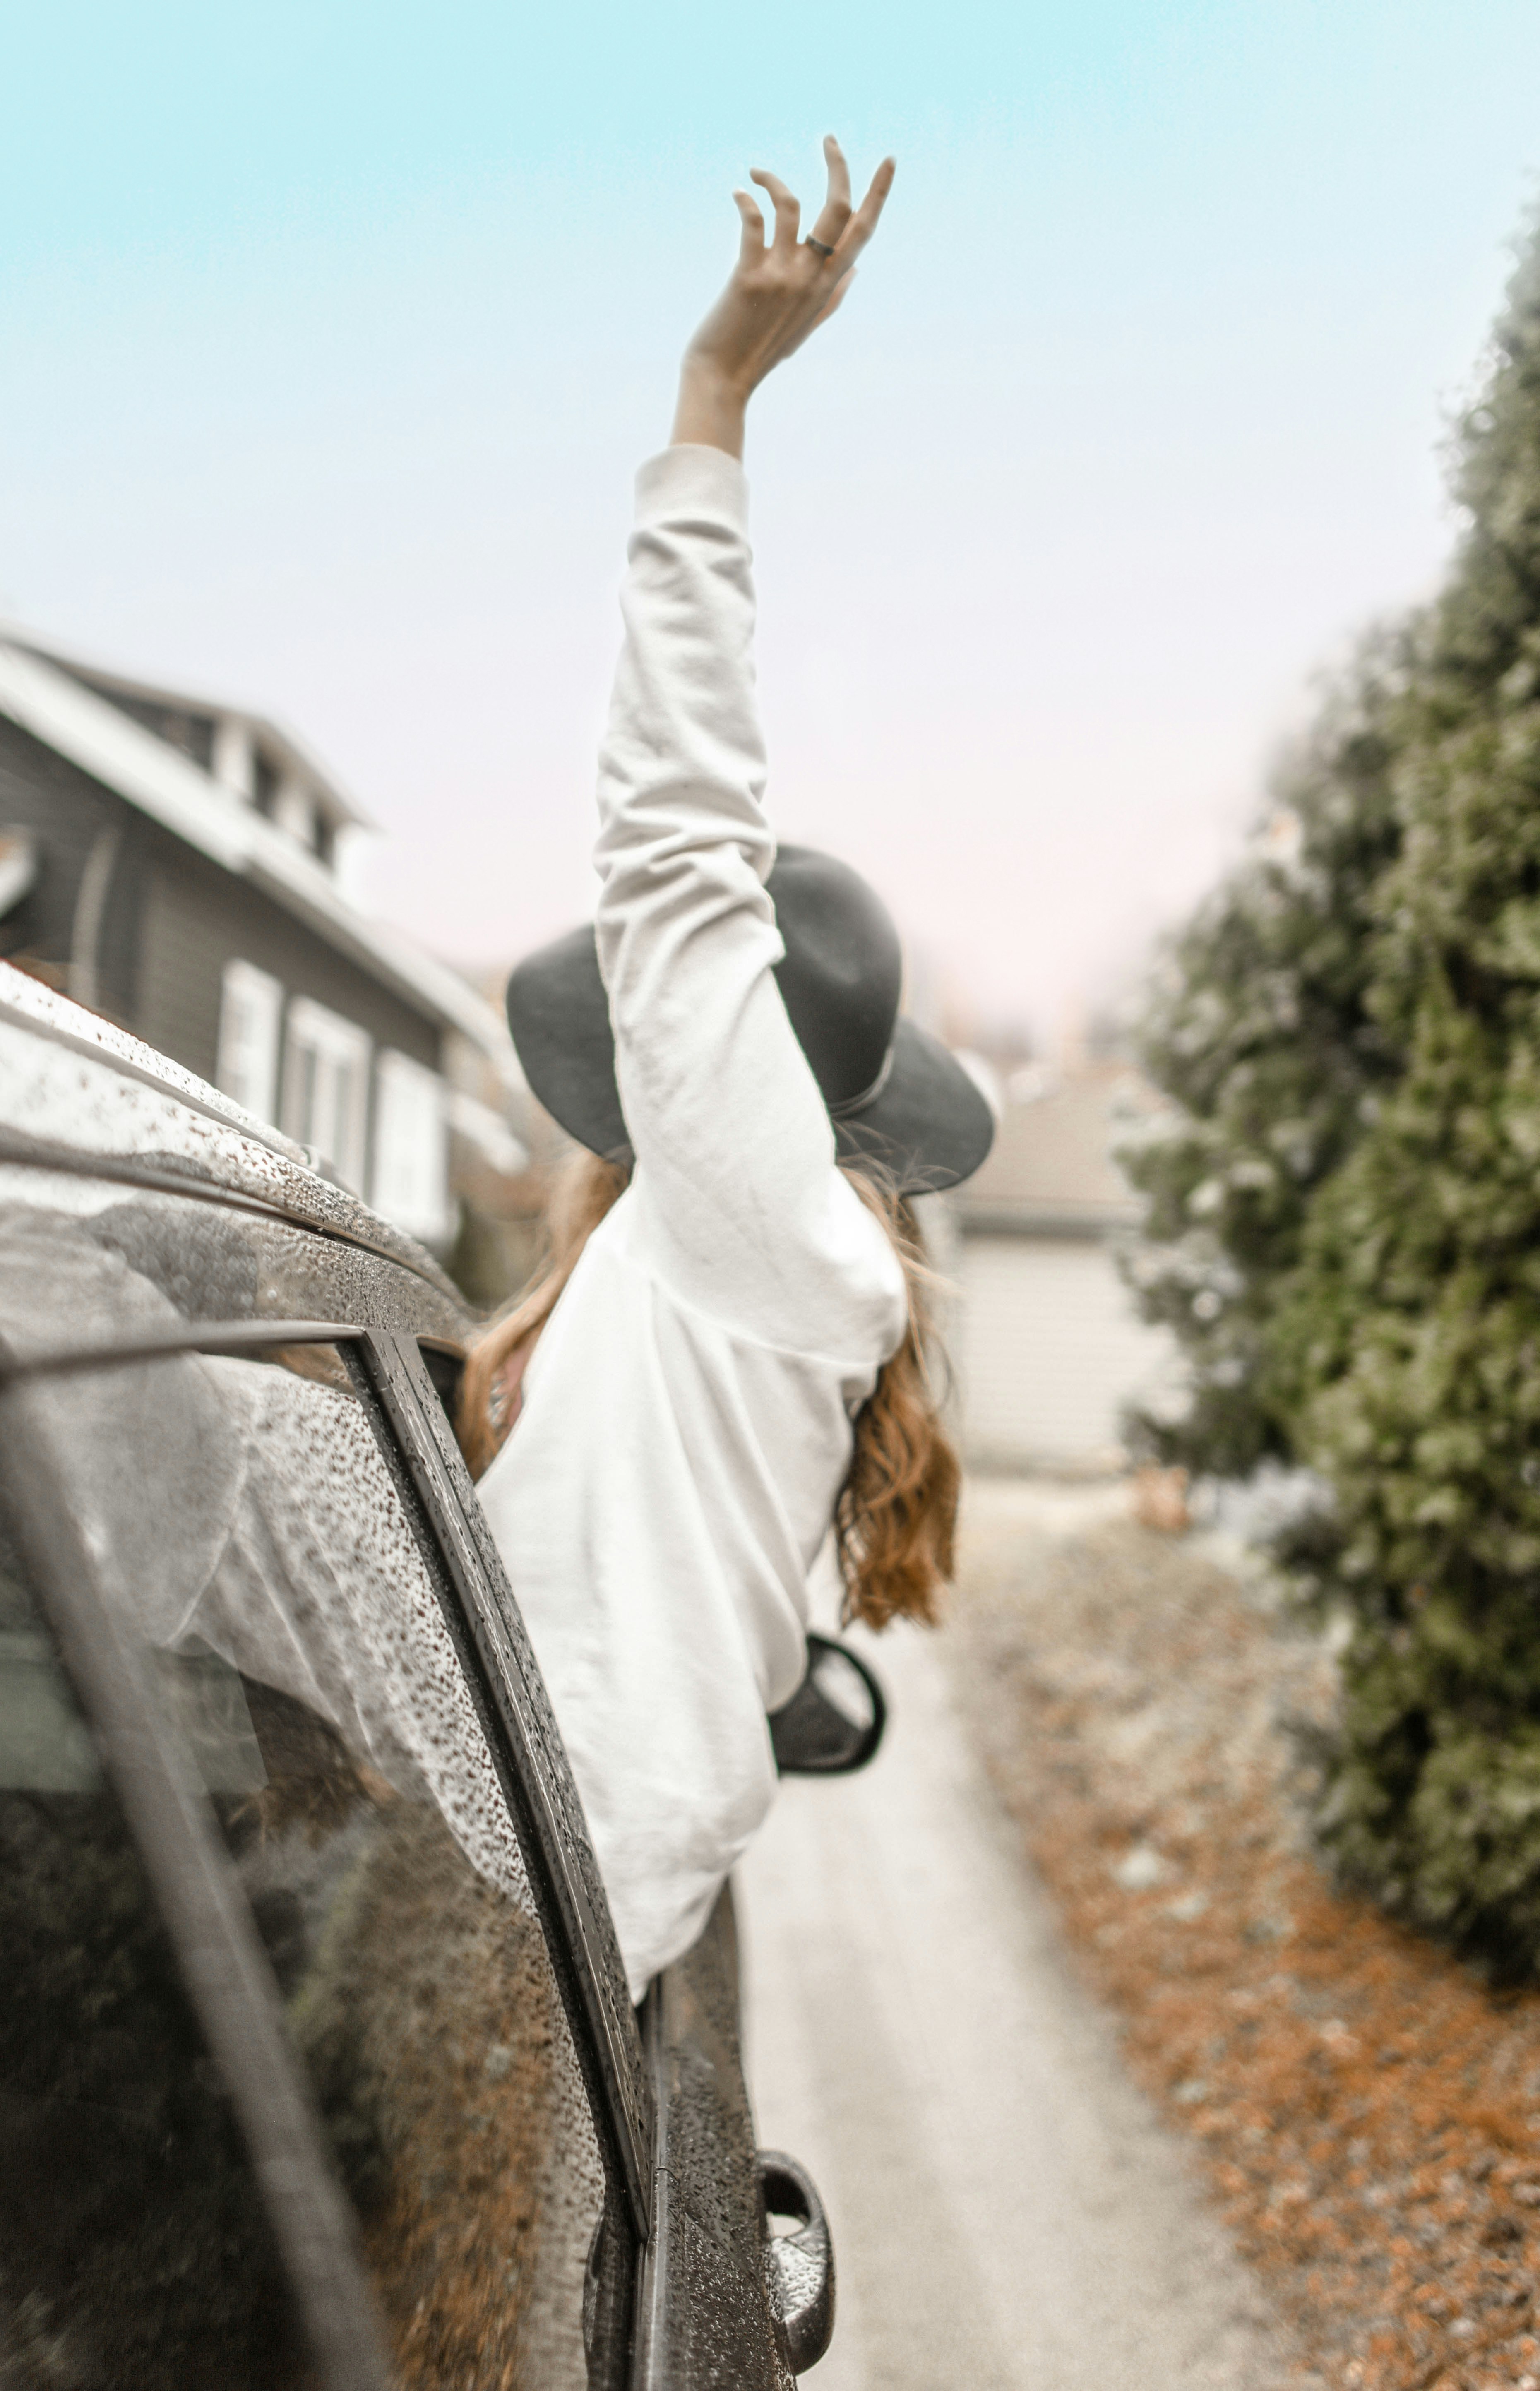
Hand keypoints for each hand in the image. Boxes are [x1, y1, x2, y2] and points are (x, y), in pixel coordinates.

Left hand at [672, 137, 895, 457]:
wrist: (723, 379)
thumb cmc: (761, 351)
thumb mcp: (806, 325)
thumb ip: (834, 297)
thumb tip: (857, 270)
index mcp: (827, 287)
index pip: (862, 232)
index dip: (877, 194)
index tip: (887, 160)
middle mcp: (810, 277)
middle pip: (837, 209)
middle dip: (838, 166)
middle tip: (830, 139)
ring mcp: (782, 276)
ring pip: (791, 205)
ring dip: (773, 179)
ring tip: (755, 173)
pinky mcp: (749, 275)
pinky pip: (753, 221)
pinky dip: (746, 200)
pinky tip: (738, 193)